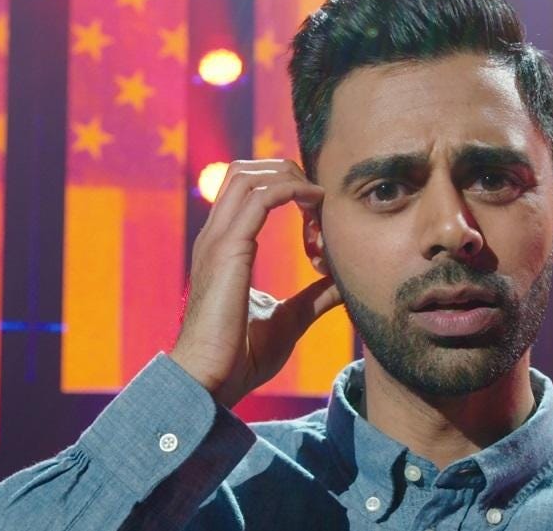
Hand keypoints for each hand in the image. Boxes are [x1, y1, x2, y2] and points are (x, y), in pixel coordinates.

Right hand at [169, 159, 342, 407]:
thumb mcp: (290, 320)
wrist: (209, 380)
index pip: (248, 191)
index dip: (286, 189)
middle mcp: (216, 236)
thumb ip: (314, 297)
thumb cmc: (240, 357)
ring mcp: (218, 240)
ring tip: (320, 201)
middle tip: (321, 200)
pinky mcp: (228, 250)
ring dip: (291, 178)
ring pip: (249, 174)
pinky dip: (292, 191)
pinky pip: (261, 197)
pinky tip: (316, 205)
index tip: (319, 216)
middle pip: (246, 171)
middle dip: (288, 173)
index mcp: (224, 248)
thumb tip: (343, 284)